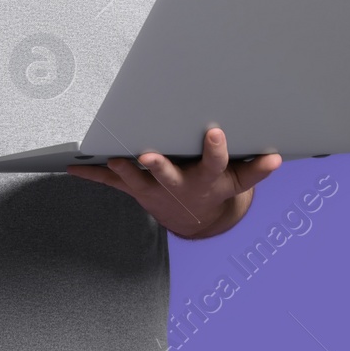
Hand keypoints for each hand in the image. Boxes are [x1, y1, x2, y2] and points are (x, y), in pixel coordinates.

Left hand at [65, 128, 280, 238]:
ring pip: (138, 181)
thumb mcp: (238, 181)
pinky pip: (112, 183)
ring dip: (125, 171)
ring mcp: (157, 191)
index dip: (216, 150)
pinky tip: (73, 167)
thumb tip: (277, 157)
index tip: (215, 132)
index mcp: (210, 180)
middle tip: (148, 155)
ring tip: (111, 158)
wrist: (195, 218)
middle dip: (160, 166)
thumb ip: (255, 169)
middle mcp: (182, 187)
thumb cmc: (216, 186)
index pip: (217, 164)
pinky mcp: (136, 190)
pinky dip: (92, 174)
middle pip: (171, 177)